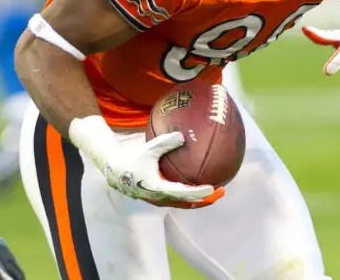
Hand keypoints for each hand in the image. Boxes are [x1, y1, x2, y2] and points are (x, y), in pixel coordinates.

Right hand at [103, 131, 222, 207]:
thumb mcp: (149, 149)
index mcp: (158, 188)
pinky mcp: (160, 198)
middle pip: (187, 203)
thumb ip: (165, 143)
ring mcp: (160, 200)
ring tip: (216, 192)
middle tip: (221, 191)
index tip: (212, 188)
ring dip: (200, 200)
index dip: (198, 192)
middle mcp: (160, 198)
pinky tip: (201, 186)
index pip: (182, 193)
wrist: (117, 172)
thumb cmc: (133, 159)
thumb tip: (182, 136)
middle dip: (205, 199)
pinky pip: (180, 200)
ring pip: (185, 203)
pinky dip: (192, 196)